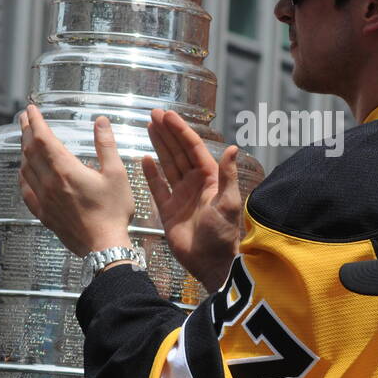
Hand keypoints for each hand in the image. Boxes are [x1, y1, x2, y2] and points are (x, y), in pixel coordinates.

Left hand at [19, 104, 134, 255]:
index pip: (43, 138)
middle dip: (26, 131)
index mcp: (66, 170)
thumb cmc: (112, 212)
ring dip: (23, 151)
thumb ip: (106, 145)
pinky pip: (25, 190)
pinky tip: (25, 173)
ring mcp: (44, 199)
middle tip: (24, 117)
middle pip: (30, 150)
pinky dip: (23, 176)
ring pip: (25, 169)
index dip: (35, 121)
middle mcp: (49, 182)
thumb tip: (101, 122)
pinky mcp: (43, 213)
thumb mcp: (116, 174)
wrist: (103, 246)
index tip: (31, 109)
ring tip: (26, 140)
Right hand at [142, 108, 244, 291]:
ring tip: (148, 128)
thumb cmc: (224, 234)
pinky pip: (158, 187)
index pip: (193, 148)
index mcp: (210, 178)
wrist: (211, 263)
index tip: (168, 115)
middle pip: (178, 152)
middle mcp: (195, 184)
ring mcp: (181, 196)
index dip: (180, 130)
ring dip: (159, 146)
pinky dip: (151, 174)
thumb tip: (233, 147)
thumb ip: (228, 175)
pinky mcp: (169, 210)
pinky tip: (144, 159)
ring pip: (168, 165)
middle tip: (153, 114)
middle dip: (167, 132)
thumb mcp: (229, 203)